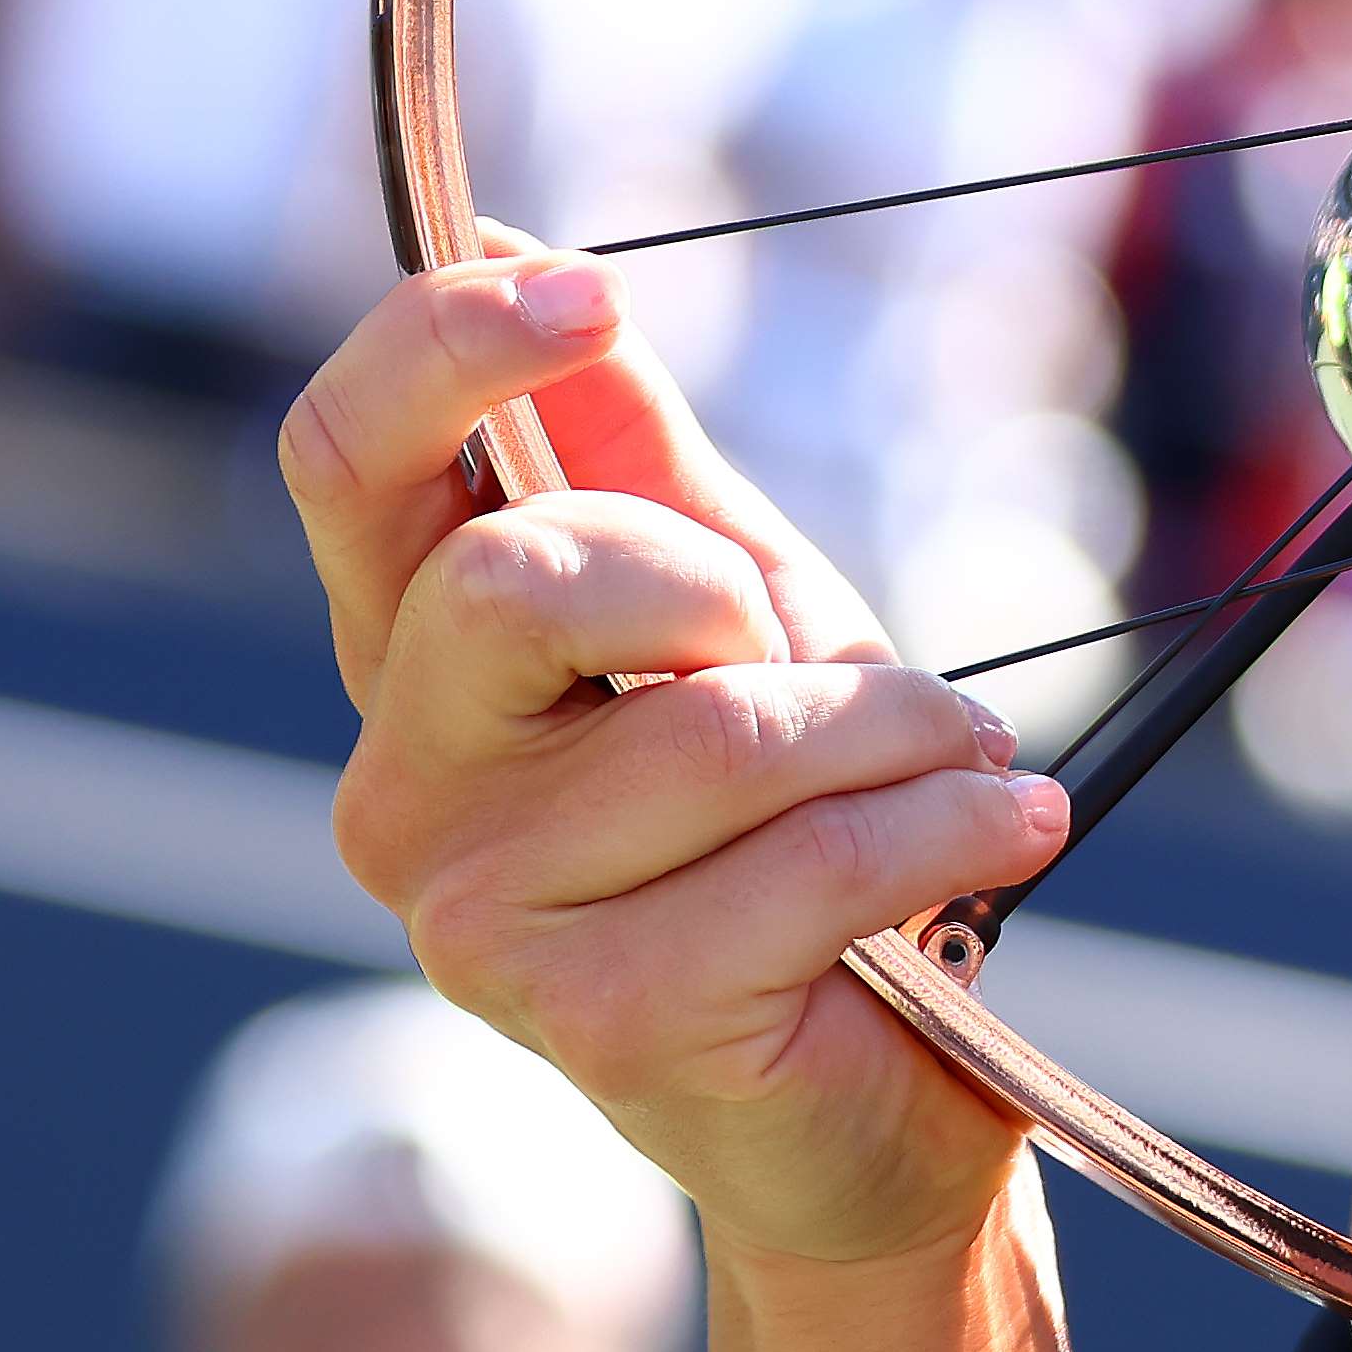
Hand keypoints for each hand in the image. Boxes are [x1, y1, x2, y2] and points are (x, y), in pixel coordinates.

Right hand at [289, 249, 1066, 1279]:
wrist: (875, 1099)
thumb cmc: (801, 833)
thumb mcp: (737, 617)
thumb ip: (641, 463)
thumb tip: (530, 252)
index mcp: (416, 667)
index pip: (348, 463)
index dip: (445, 347)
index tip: (588, 290)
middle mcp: (404, 790)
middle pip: (519, 580)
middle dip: (721, 587)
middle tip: (816, 655)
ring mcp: (477, 919)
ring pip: (716, 730)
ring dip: (898, 730)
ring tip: (967, 765)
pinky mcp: (598, 1016)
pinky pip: (811, 859)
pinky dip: (948, 827)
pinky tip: (1003, 831)